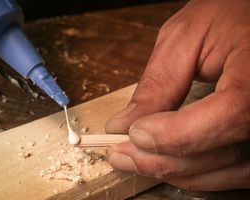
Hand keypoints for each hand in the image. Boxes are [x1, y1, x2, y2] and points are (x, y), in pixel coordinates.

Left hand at [106, 0, 249, 190]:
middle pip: (223, 150)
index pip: (230, 112)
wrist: (249, 18)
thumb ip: (158, 83)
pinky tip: (166, 163)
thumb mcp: (186, 37)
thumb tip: (124, 124)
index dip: (179, 132)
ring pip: (226, 169)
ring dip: (174, 170)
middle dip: (163, 157)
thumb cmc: (227, 17)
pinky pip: (233, 171)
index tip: (136, 134)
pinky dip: (195, 173)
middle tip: (121, 153)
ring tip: (134, 159)